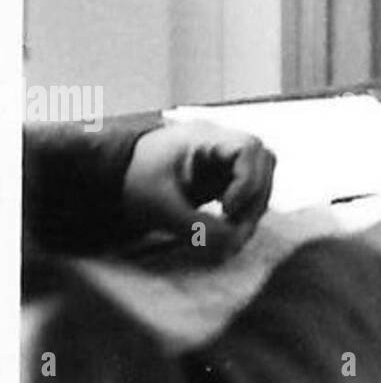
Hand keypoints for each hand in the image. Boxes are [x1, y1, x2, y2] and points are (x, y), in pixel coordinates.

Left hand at [121, 121, 275, 259]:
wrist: (114, 175)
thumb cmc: (135, 181)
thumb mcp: (162, 208)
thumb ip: (198, 227)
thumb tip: (233, 246)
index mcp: (206, 136)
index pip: (249, 148)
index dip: (248, 181)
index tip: (227, 209)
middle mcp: (222, 141)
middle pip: (264, 161)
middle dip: (255, 196)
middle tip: (235, 227)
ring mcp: (225, 155)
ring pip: (262, 174)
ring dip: (253, 203)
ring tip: (233, 230)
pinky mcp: (223, 172)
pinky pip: (249, 185)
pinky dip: (245, 206)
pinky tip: (228, 223)